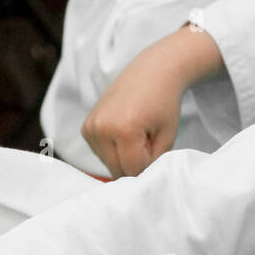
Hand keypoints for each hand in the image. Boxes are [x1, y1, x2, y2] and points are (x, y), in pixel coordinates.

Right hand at [82, 26, 220, 177]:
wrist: (152, 72)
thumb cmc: (164, 104)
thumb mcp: (167, 137)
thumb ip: (153, 163)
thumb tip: (138, 182)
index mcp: (123, 130)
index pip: (133, 171)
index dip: (149, 167)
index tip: (157, 151)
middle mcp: (101, 128)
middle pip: (118, 170)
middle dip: (135, 164)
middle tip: (149, 142)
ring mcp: (90, 128)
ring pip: (109, 164)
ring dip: (124, 159)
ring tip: (137, 135)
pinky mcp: (86, 128)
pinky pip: (101, 153)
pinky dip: (114, 150)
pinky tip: (125, 133)